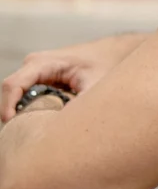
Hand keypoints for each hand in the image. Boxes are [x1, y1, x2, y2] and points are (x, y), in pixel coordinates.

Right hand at [1, 33, 148, 122]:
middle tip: (28, 136)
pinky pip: (26, 99)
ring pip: (17, 98)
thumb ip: (80, 104)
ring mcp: (34, 73)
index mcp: (43, 63)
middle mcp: (34, 66)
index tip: (14, 127)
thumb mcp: (95, 86)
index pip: (12, 85)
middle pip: (10, 94)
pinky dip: (32, 111)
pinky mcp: (39, 81)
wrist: (115, 53)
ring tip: (40, 129)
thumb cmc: (107, 65)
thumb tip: (63, 126)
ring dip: (24, 114)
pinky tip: (47, 121)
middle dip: (15, 115)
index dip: (8, 107)